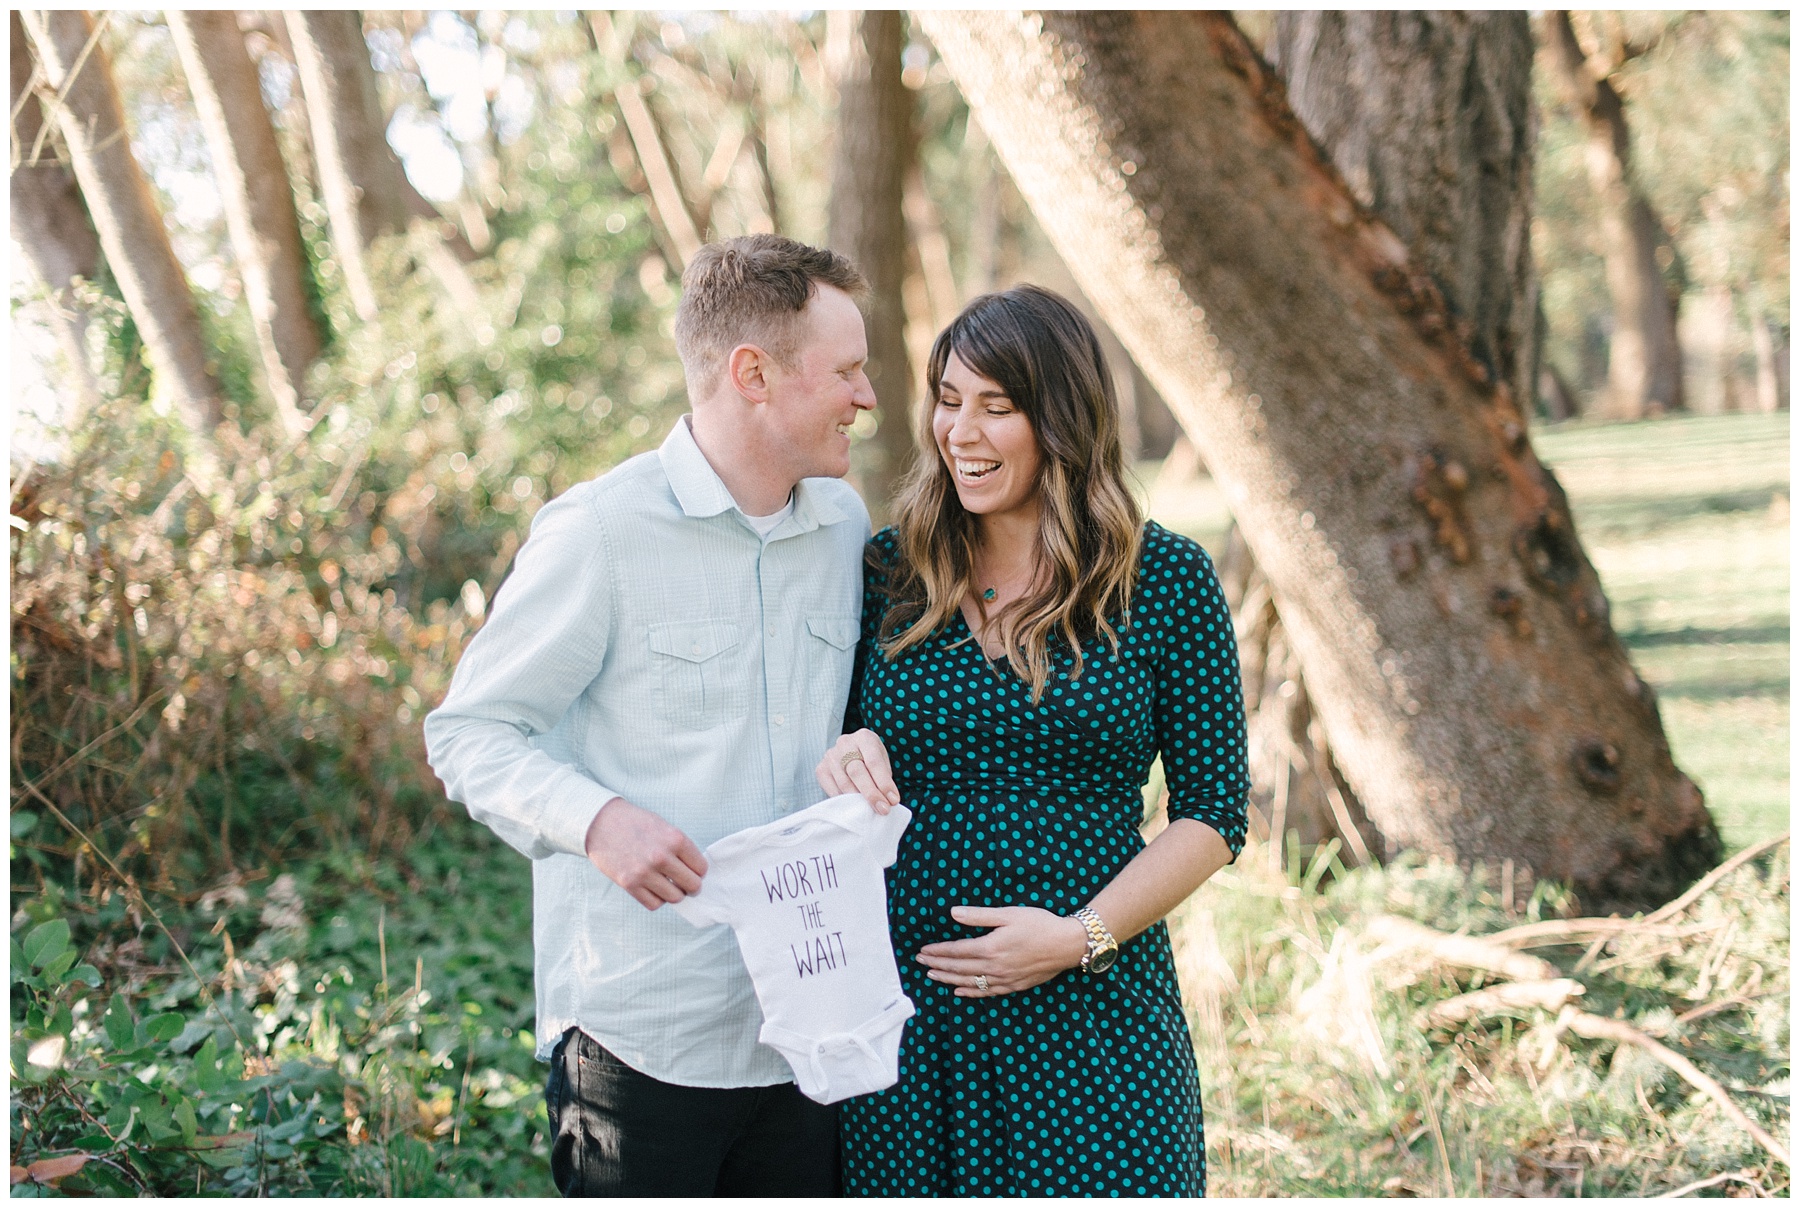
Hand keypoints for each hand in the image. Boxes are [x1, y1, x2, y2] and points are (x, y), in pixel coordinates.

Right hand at [584, 797, 707, 911]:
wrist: (601, 822)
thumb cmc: (636, 823)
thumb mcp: (664, 826)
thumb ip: (680, 847)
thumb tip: (695, 871)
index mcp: (675, 839)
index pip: (701, 867)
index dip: (699, 871)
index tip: (694, 871)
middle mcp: (661, 856)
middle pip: (692, 885)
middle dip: (692, 886)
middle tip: (685, 883)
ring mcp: (645, 872)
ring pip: (675, 898)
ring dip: (675, 893)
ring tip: (669, 885)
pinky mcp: (629, 884)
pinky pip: (654, 904)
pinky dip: (658, 899)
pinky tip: (654, 889)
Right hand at [814, 728, 902, 813]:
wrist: (851, 751)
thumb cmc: (870, 758)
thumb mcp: (882, 760)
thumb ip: (884, 777)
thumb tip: (888, 800)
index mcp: (864, 737)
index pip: (874, 762)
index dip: (884, 783)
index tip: (893, 800)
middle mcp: (845, 743)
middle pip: (857, 772)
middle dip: (871, 793)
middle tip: (882, 809)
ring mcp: (830, 756)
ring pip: (844, 782)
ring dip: (858, 800)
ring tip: (870, 811)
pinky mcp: (821, 769)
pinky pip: (832, 789)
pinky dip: (844, 800)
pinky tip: (854, 806)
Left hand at [916, 905, 1089, 997]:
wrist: (1067, 944)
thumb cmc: (1039, 924)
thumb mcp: (1008, 914)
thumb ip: (979, 916)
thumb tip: (953, 913)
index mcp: (990, 948)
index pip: (956, 951)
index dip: (938, 951)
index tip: (923, 950)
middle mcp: (994, 967)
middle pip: (959, 968)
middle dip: (937, 964)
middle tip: (920, 962)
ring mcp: (1004, 979)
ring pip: (969, 982)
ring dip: (948, 979)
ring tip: (933, 975)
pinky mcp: (1014, 986)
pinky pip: (986, 992)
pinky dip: (970, 992)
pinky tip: (959, 991)